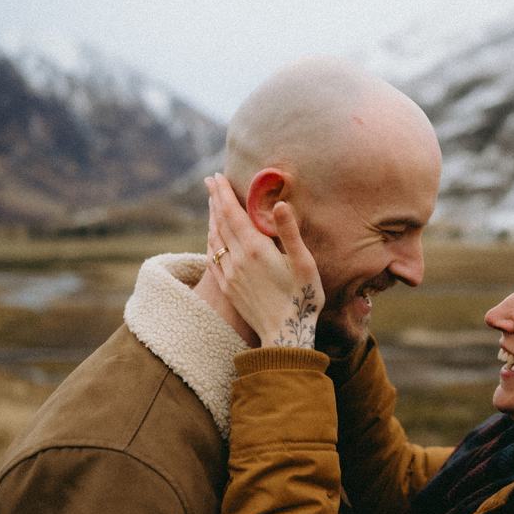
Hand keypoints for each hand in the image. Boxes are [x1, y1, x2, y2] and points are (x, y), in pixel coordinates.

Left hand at [205, 173, 324, 348]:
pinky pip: (213, 259)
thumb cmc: (302, 299)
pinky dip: (210, 242)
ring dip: (212, 219)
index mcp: (256, 249)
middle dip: (215, 200)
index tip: (216, 177)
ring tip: (211, 204)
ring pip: (215, 240)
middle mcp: (238, 259)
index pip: (233, 214)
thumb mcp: (304, 263)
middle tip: (209, 182)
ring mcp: (230, 275)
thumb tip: (280, 203)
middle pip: (221, 223)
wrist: (285, 336)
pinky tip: (211, 238)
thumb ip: (290, 232)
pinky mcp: (228, 288)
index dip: (224, 194)